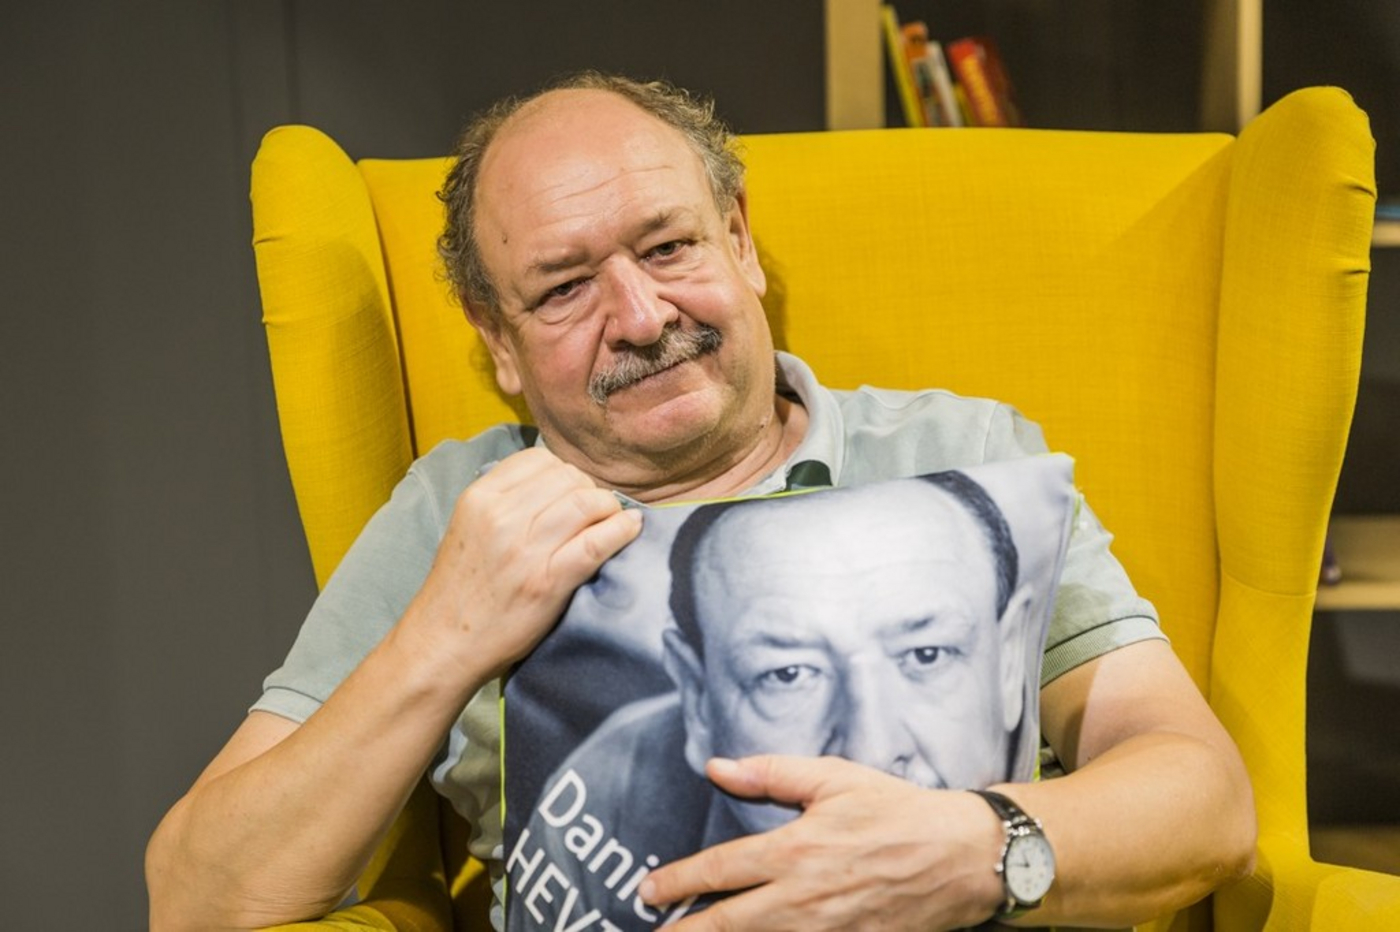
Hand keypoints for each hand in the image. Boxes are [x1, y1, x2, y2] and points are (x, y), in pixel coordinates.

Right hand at [405, 447, 642, 682]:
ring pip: (586, 502)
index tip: (573, 491)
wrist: (444, 643)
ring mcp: (525, 550)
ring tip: (612, 521)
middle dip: (589, 489)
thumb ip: (504, 501)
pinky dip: (622, 530)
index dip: (565, 473)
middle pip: (568, 477)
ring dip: (609, 508)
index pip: (539, 459)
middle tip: (595, 511)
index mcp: (480, 498)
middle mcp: (500, 517)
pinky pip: (597, 543)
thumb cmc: (461, 588)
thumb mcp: (469, 527)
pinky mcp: (547, 582)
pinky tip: (630, 529)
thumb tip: (555, 482)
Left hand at [640, 756, 1005, 930]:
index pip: (719, 871)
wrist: (963, 856)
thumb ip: (770, 774)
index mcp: (795, 850)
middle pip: (726, 925)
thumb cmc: (898, 811)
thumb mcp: (833, 778)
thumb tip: (716, 766)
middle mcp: (803, 898)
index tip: (648, 892)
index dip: (676, 883)